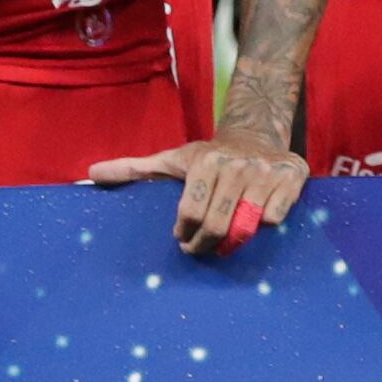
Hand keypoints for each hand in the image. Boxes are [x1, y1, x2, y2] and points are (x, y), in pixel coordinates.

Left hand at [87, 127, 307, 258]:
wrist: (257, 133)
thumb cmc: (209, 156)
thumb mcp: (172, 159)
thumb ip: (133, 169)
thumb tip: (89, 173)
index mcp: (205, 161)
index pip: (190, 213)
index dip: (183, 233)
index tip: (181, 238)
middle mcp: (236, 164)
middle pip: (217, 223)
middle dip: (204, 244)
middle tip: (198, 249)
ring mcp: (265, 171)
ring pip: (247, 224)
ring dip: (232, 241)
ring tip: (222, 243)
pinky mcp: (292, 177)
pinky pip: (275, 218)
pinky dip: (264, 226)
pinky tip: (254, 221)